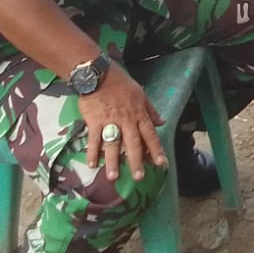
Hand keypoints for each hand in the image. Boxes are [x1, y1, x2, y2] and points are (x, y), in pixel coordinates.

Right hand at [79, 66, 166, 182]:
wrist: (98, 74)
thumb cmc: (120, 83)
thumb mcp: (141, 94)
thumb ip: (151, 110)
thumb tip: (162, 122)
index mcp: (139, 114)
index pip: (150, 134)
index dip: (156, 149)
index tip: (161, 163)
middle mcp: (126, 120)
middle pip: (133, 143)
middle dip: (136, 161)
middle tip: (139, 177)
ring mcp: (109, 122)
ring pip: (113, 144)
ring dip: (113, 161)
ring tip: (113, 177)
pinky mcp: (94, 121)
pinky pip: (93, 139)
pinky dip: (92, 152)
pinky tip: (91, 164)